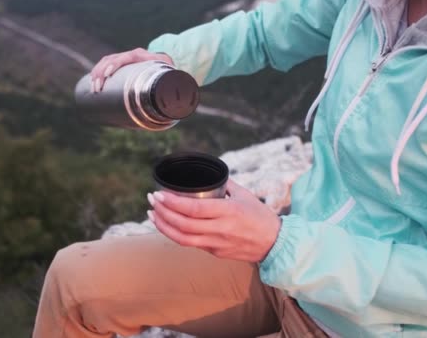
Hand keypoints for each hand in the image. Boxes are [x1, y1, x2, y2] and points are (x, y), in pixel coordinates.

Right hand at [90, 48, 173, 92]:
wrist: (166, 61)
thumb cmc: (166, 72)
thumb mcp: (168, 78)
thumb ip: (166, 87)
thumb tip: (166, 109)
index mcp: (142, 56)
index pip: (127, 57)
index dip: (115, 64)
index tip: (107, 75)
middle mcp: (131, 54)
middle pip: (111, 59)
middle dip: (101, 73)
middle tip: (97, 88)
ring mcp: (124, 56)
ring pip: (106, 60)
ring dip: (97, 72)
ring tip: (93, 87)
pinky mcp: (120, 61)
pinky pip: (105, 63)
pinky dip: (97, 71)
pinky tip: (92, 80)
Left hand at [147, 180, 281, 262]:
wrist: (275, 243)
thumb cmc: (260, 216)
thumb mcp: (245, 195)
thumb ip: (225, 184)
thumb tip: (208, 173)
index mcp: (228, 212)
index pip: (194, 208)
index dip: (172, 202)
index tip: (159, 194)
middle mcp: (221, 229)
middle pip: (183, 225)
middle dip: (163, 212)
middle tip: (151, 200)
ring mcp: (217, 244)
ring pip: (183, 239)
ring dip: (164, 226)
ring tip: (152, 214)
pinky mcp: (215, 253)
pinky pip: (191, 244)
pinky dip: (175, 234)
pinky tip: (167, 224)